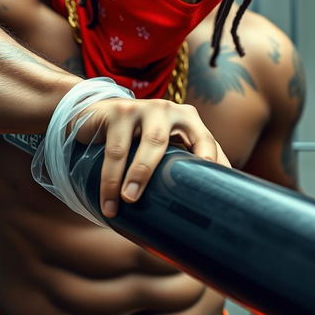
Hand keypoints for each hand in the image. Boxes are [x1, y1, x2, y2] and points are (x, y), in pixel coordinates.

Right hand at [75, 97, 230, 217]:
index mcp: (189, 120)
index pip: (206, 141)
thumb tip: (204, 206)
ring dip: (135, 176)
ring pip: (144, 145)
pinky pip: (116, 150)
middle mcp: (169, 110)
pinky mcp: (119, 111)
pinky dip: (110, 178)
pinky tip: (107, 199)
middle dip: (164, 173)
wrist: (102, 116)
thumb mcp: (166, 147)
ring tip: (126, 201)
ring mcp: (144, 108)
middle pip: (170, 142)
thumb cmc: (141, 139)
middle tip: (157, 198)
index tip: (210, 192)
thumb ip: (184, 165)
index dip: (212, 162)